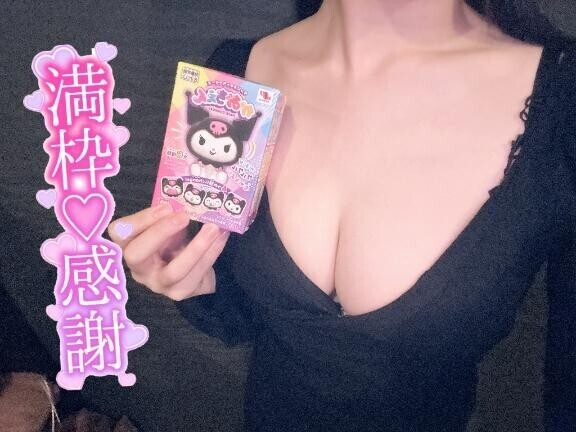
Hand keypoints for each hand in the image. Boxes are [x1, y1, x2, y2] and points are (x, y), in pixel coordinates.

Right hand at [107, 203, 229, 300]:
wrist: (195, 271)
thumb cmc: (175, 242)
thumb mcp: (168, 226)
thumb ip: (170, 214)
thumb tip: (187, 194)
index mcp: (130, 245)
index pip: (119, 232)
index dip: (140, 219)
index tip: (167, 206)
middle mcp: (138, 267)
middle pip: (136, 254)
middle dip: (160, 232)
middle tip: (185, 216)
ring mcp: (157, 283)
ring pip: (173, 271)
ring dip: (196, 247)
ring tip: (213, 227)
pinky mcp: (179, 292)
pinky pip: (196, 274)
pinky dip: (212, 252)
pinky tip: (222, 236)